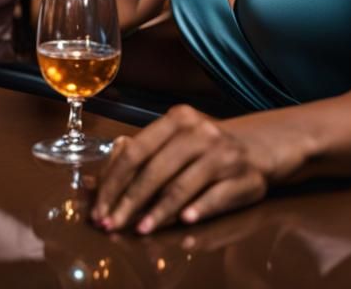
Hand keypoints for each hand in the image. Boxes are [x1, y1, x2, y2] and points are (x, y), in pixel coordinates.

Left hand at [90, 105, 276, 232]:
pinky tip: (184, 223)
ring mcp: (223, 154)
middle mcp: (199, 132)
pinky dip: (198, 210)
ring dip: (158, 212)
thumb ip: (139, 155)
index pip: (136, 151)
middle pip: (156, 170)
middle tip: (112, 225)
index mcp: (177, 119)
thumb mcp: (174, 140)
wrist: (257, 147)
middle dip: (129, 201)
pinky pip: (216, 197)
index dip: (114, 182)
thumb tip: (93, 182)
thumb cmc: (203, 147)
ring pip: (183, 186)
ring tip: (141, 230)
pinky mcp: (244, 178)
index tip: (99, 207)